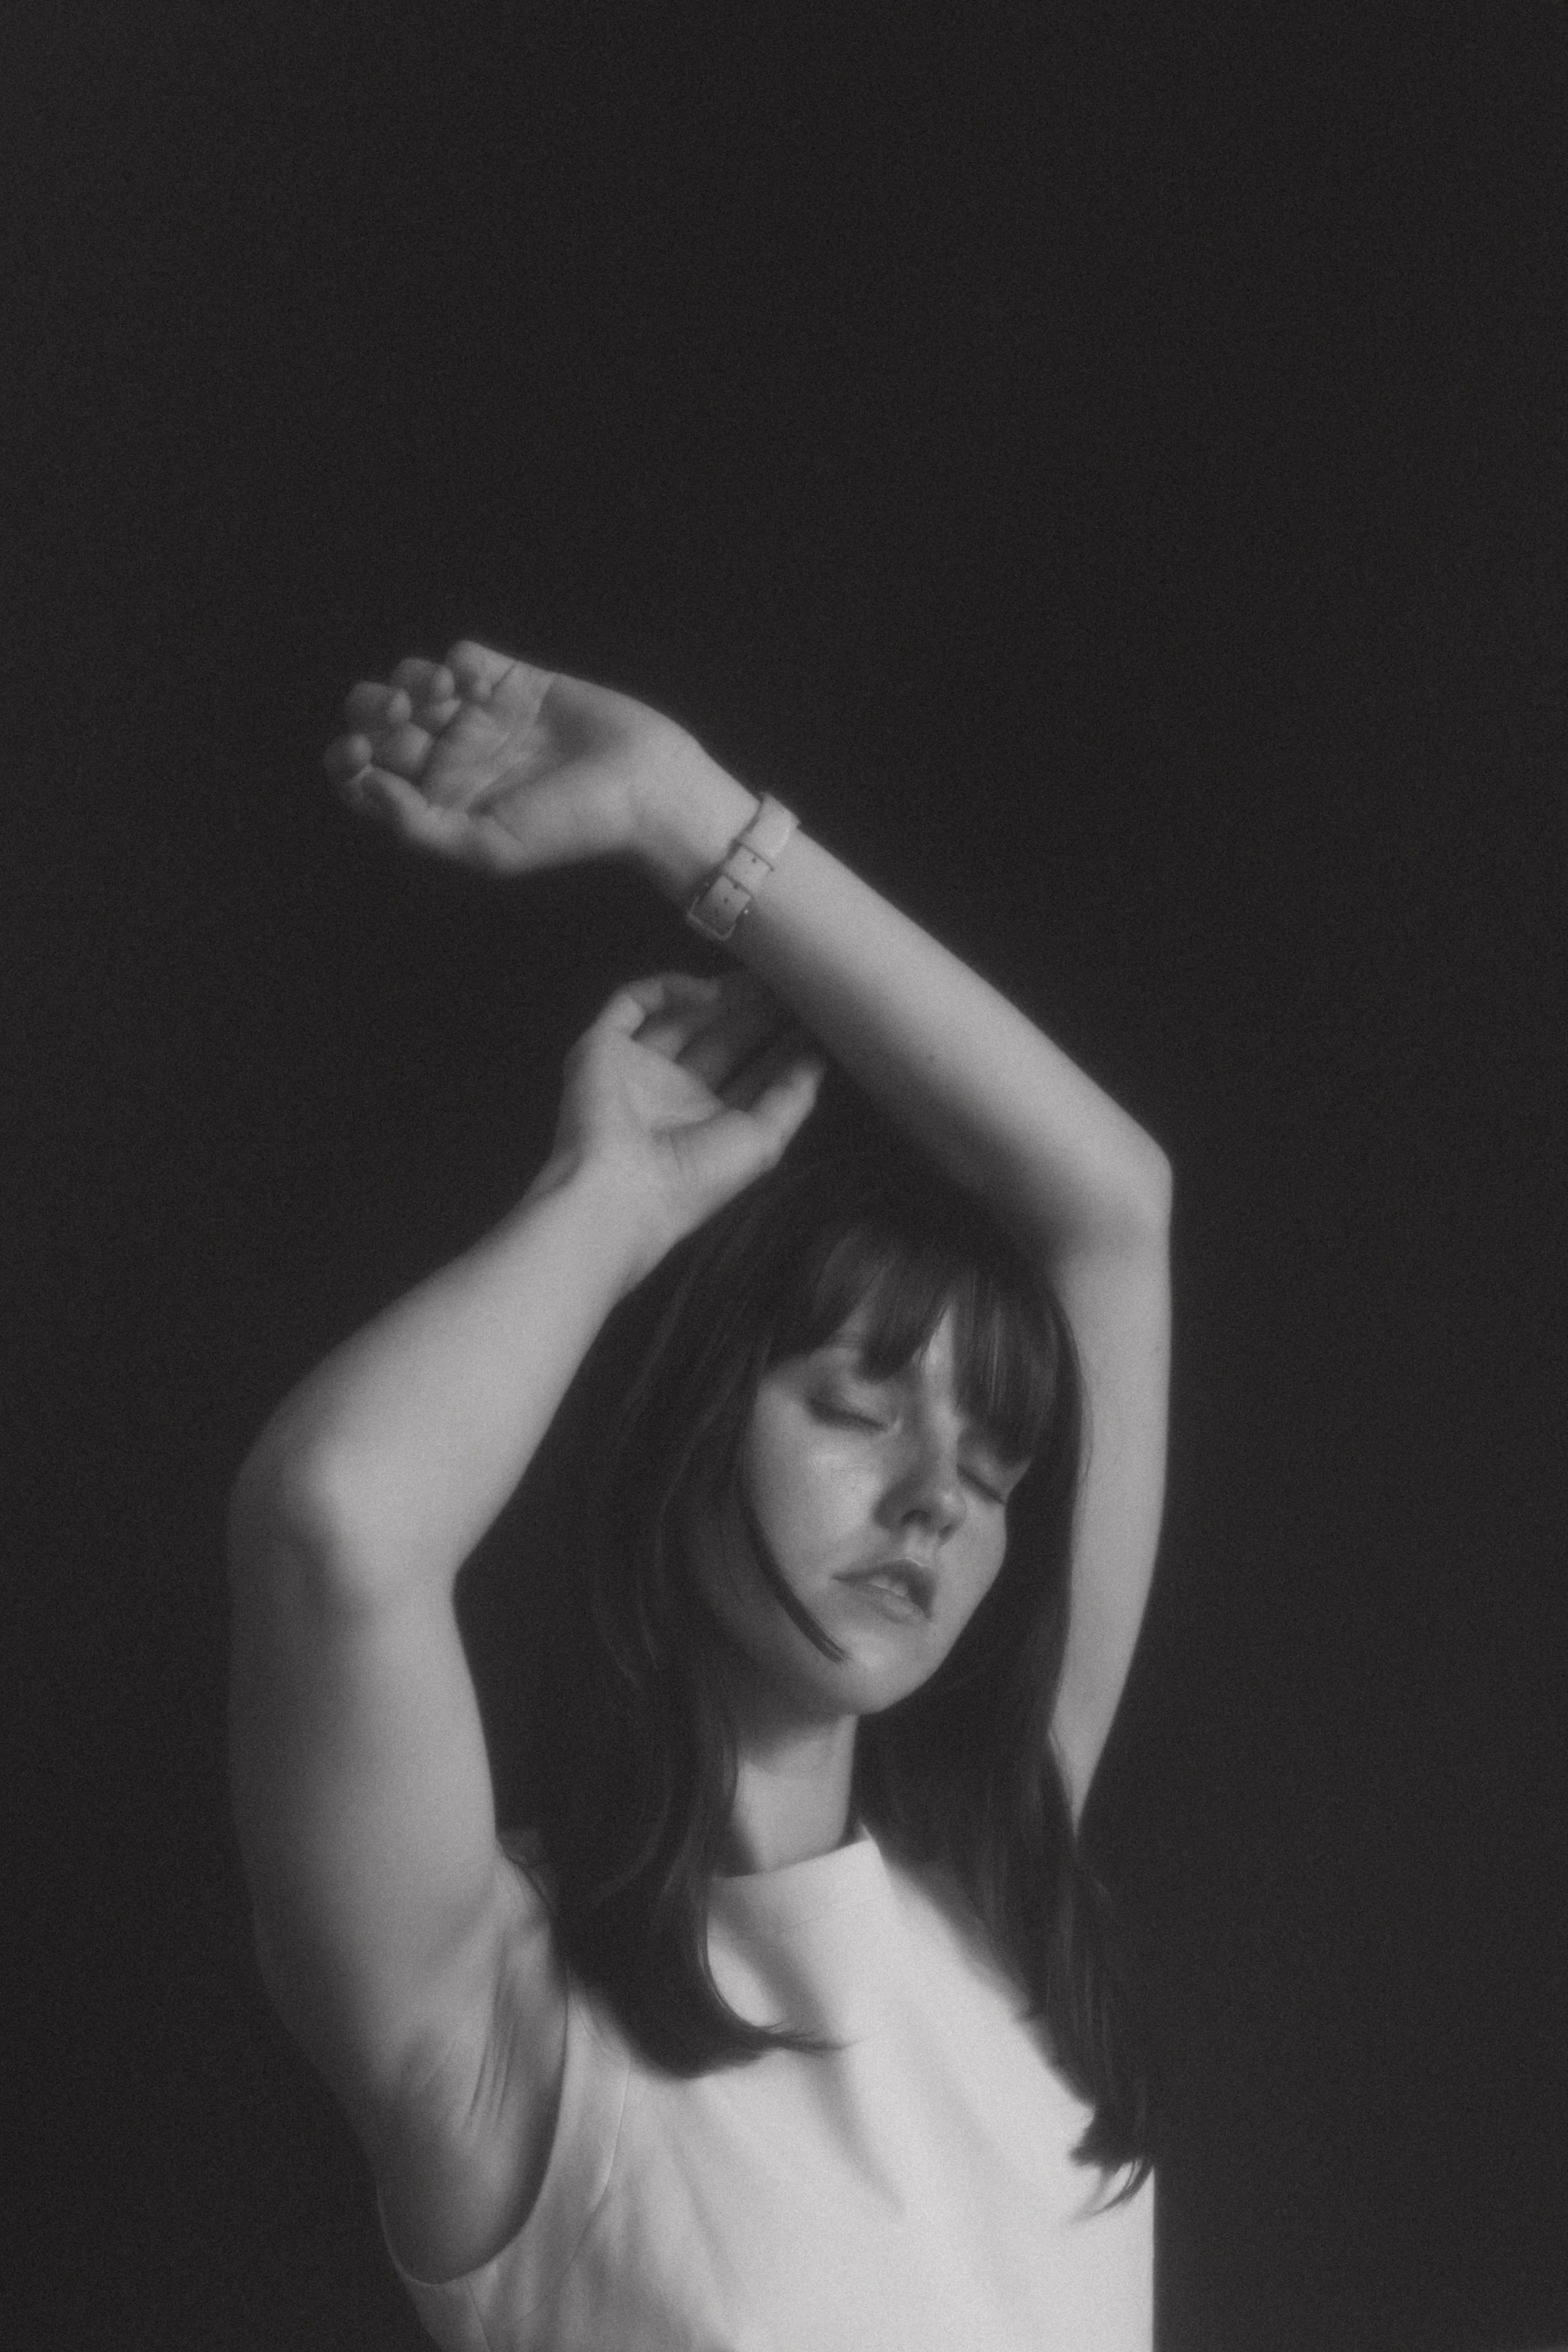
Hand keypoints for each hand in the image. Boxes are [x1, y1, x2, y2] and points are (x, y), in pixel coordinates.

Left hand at [323, 641, 700, 878]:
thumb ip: (417, 826)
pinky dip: (457, 661)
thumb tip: (364, 785)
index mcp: (440, 803)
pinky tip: (477, 680)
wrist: (645, 788)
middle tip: (401, 716)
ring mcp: (483, 717)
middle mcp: (454, 758)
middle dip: (372, 711)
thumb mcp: (487, 848)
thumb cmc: (572, 830)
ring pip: (412, 682)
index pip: (366, 778)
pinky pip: (464, 657)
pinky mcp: (515, 681)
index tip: (361, 755)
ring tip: (444, 695)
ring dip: (411, 680)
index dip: (347, 761)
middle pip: (378, 722)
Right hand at [550, 971, 825, 1267]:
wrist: (621, 1187)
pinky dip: (667, 991)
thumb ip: (792, 1097)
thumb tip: (820, 1054)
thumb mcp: (763, 1142)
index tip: (818, 1015)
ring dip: (722, 995)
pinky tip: (708, 993)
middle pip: (722, 1038)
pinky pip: (632, 1004)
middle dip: (757, 1013)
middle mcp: (675, 1093)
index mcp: (711, 1122)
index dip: (783, 1044)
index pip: (753, 1072)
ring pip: (683, 1017)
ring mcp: (638, 1068)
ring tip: (764, 974)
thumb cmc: (697, 1175)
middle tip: (793, 981)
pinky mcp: (603, 1046)